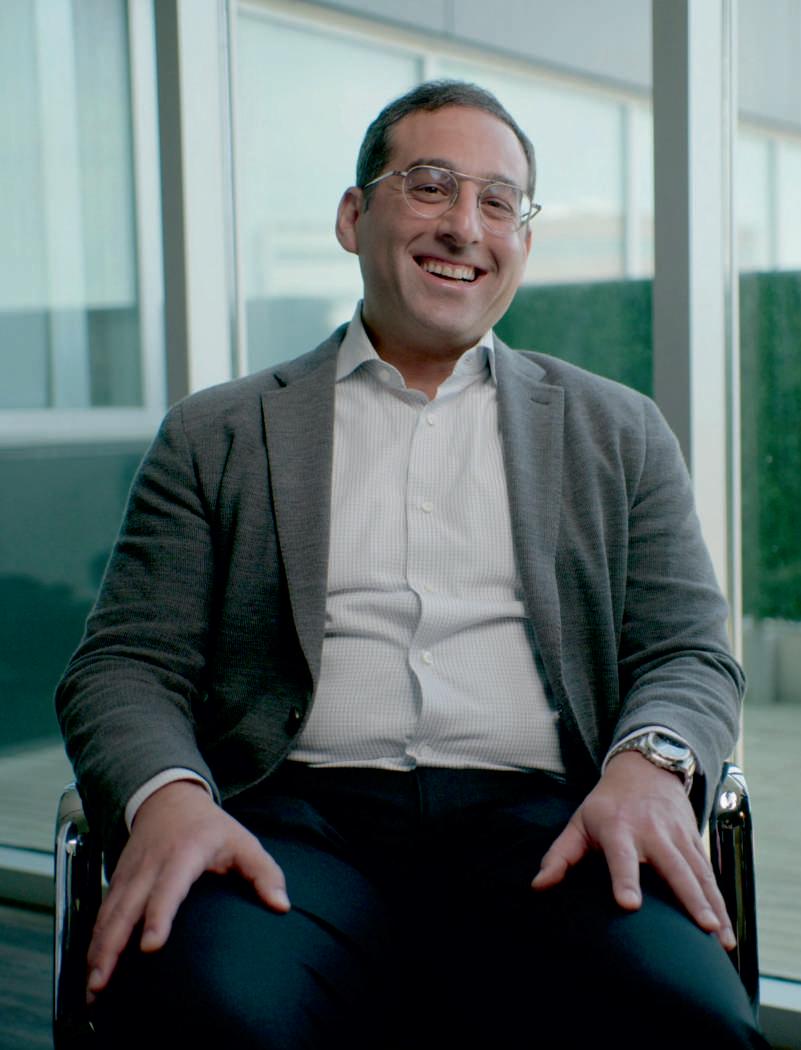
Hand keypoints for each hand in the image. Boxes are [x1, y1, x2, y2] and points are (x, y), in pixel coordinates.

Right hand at [86, 780, 288, 1002]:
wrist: (169, 799)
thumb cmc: (211, 827)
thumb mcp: (243, 841)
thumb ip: (264, 872)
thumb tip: (282, 905)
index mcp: (183, 854)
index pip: (169, 888)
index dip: (158, 917)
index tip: (150, 947)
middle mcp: (150, 865)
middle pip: (127, 908)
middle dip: (113, 947)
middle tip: (103, 983)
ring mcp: (129, 873)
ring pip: (109, 914)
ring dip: (97, 950)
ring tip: (92, 987)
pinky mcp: (118, 880)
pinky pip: (102, 912)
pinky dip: (93, 940)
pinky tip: (91, 967)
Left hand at [531, 751, 734, 949]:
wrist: (645, 768)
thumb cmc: (607, 804)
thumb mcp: (579, 822)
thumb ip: (559, 855)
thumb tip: (538, 886)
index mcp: (619, 829)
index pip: (621, 857)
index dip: (624, 879)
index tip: (629, 904)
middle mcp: (653, 832)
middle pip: (674, 868)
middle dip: (689, 898)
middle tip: (703, 928)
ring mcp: (678, 836)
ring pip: (699, 874)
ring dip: (713, 906)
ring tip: (722, 939)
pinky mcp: (695, 840)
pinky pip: (710, 874)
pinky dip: (721, 901)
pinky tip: (727, 930)